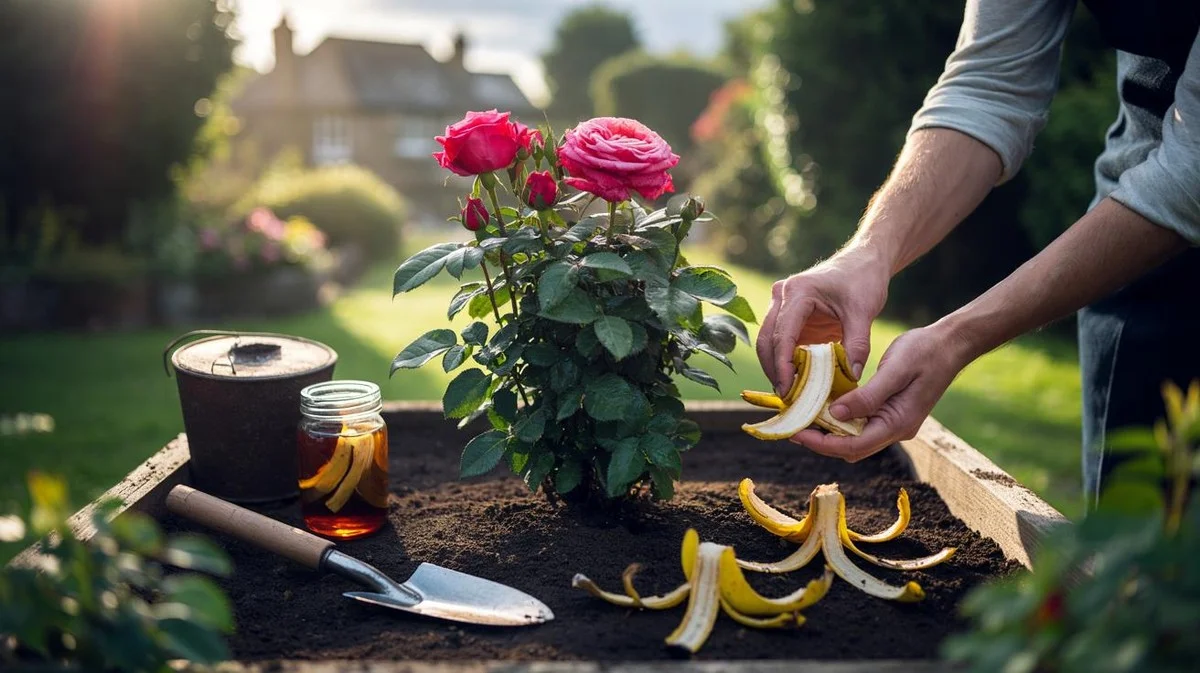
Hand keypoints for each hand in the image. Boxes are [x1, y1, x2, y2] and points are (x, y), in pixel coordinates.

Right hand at [756, 246, 888, 396]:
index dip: (781, 365)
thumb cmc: (863, 279)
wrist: (864, 261)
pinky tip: (796, 379)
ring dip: (776, 367)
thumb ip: (857, 344)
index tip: (786, 389)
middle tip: (786, 397)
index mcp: (798, 292)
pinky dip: (786, 361)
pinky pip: (782, 342)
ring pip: (769, 342)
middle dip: (773, 369)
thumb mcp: (864, 311)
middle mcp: (783, 296)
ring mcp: (783, 305)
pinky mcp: (790, 315)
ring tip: (789, 392)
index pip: (782, 334)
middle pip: (767, 339)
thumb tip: (852, 377)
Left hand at [790, 322, 973, 461]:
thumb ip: (867, 396)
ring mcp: (893, 423)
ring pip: (853, 438)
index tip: (796, 432)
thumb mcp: (895, 371)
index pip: (853, 447)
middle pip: (850, 448)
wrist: (950, 344)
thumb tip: (835, 414)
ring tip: (801, 416)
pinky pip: (860, 424)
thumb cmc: (925, 352)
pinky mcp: (889, 412)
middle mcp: (895, 430)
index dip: (821, 443)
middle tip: (792, 425)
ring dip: (828, 431)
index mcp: (898, 424)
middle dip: (820, 441)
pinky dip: (839, 419)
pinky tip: (822, 404)